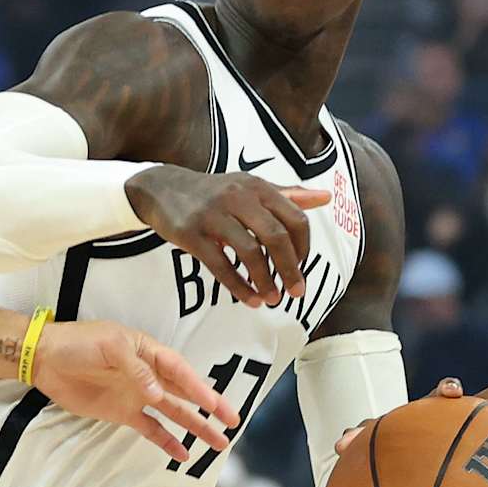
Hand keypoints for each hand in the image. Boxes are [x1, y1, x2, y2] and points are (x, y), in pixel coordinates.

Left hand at [32, 321, 240, 461]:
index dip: (200, 388)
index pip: (180, 371)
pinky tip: (182, 454)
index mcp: (148, 351)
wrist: (45, 359)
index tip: (216, 405)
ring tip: (219, 443)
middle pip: (185, 392)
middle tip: (233, 423)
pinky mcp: (121, 412)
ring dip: (195, 427)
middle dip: (210, 407)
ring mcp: (136, 394)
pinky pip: (150, 428)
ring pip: (174, 412)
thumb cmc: (78, 343)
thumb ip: (135, 369)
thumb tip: (157, 393)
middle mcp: (147, 374)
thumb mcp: (109, 346)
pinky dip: (166, 440)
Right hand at [125, 166, 331, 306]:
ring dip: (266, 280)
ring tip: (272, 298)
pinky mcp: (191, 233)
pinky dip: (238, 286)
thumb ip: (288, 195)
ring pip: (249, 252)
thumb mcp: (250, 187)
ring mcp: (213, 215)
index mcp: (257, 187)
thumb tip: (326, 197)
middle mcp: (238, 197)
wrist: (161, 189)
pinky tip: (249, 299)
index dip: (304, 247)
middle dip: (291, 269)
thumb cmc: (214, 192)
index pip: (295, 219)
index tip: (302, 266)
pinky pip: (220, 264)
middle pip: (276, 237)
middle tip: (297, 292)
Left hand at [333, 378, 487, 454]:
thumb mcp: (379, 450)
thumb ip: (363, 443)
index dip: (450, 390)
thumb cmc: (397, 456)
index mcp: (435, 413)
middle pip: (486, 399)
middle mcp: (466, 418)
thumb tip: (340, 444)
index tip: (454, 392)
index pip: (443, 394)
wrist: (413, 470)